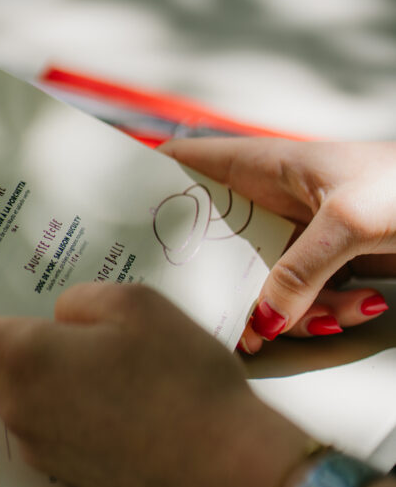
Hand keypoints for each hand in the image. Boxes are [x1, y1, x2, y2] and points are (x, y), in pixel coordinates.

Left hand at [0, 281, 308, 486]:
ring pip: (9, 394)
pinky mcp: (68, 472)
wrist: (229, 473)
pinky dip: (52, 397)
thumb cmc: (182, 382)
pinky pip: (41, 421)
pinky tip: (100, 386)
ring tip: (69, 341)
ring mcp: (41, 446)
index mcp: (22, 359)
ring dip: (21, 366)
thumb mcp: (135, 306)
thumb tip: (60, 317)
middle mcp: (18, 408)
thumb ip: (79, 300)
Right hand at [159, 138, 395, 352]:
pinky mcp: (327, 262)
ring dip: (295, 311)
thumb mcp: (349, 221)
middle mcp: (273, 199)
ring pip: (262, 282)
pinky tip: (362, 305)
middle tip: (231, 323)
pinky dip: (329, 312)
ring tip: (331, 315)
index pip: (186, 164)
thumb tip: (263, 320)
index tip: (124, 226)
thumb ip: (300, 271)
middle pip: (216, 242)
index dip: (149, 186)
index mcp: (264, 166)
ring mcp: (298, 232)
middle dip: (220, 286)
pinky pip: (305, 298)